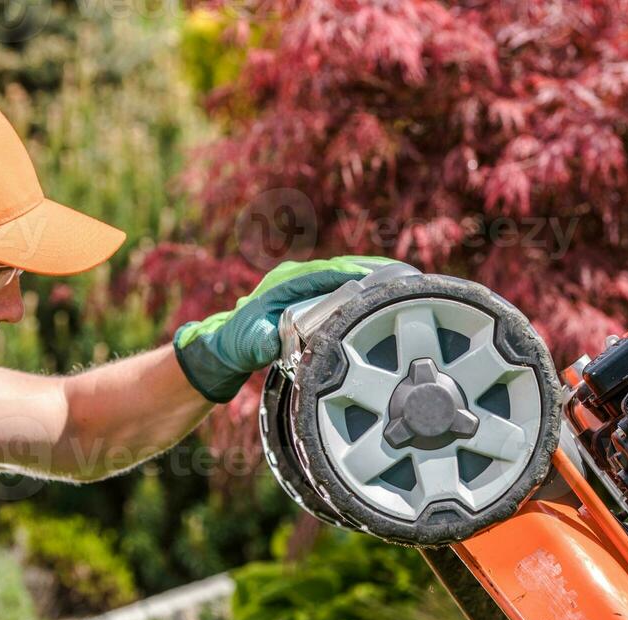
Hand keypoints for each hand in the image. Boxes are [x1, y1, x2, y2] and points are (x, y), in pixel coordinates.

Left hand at [173, 255, 395, 401]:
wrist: (226, 344)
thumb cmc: (238, 342)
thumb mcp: (249, 344)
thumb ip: (260, 342)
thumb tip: (271, 341)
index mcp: (284, 282)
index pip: (324, 273)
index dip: (350, 274)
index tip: (376, 279)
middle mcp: (294, 276)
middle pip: (339, 267)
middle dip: (369, 270)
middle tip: (401, 276)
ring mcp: (301, 282)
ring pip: (341, 273)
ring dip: (368, 275)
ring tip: (400, 279)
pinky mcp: (308, 292)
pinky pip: (338, 283)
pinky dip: (360, 283)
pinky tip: (381, 290)